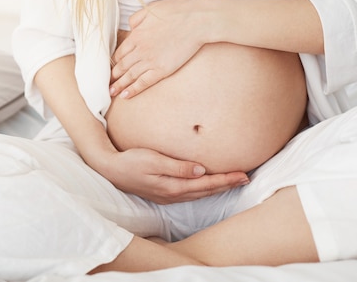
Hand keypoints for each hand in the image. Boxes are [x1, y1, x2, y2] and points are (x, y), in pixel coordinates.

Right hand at [100, 147, 248, 204]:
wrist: (111, 170)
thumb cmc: (132, 161)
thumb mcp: (154, 160)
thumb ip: (177, 166)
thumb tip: (201, 170)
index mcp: (174, 186)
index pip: (207, 184)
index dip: (226, 180)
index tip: (243, 175)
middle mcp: (174, 194)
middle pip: (207, 191)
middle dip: (227, 184)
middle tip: (246, 178)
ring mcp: (168, 196)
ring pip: (200, 193)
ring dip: (217, 188)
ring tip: (232, 181)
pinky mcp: (164, 194)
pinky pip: (191, 193)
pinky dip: (204, 189)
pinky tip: (208, 185)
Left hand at [110, 0, 205, 98]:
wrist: (197, 21)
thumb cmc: (176, 12)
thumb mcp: (150, 9)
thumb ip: (136, 19)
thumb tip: (130, 27)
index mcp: (136, 35)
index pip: (119, 53)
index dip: (113, 62)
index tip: (110, 68)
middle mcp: (140, 50)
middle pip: (121, 66)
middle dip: (112, 76)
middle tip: (105, 84)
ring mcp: (151, 61)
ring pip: (130, 76)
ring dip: (119, 85)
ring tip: (111, 92)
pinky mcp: (162, 70)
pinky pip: (144, 82)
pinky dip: (133, 89)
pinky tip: (125, 95)